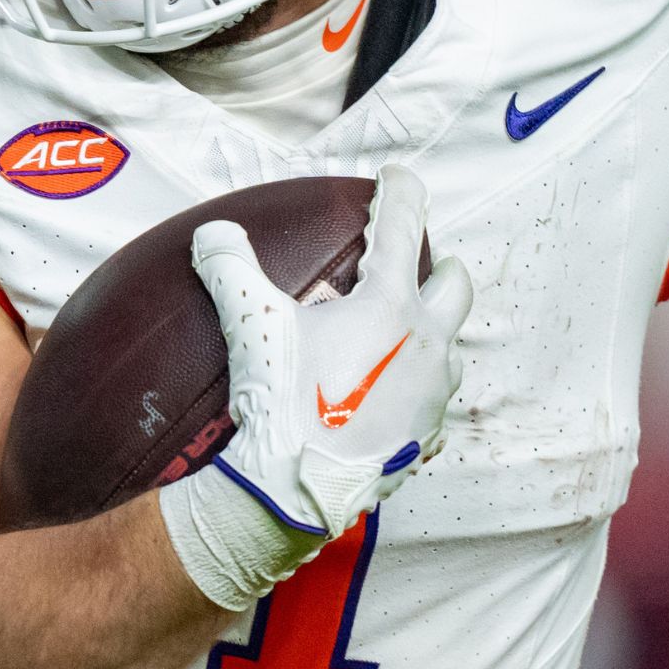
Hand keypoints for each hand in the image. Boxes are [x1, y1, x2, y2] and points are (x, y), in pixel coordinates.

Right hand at [189, 164, 473, 538]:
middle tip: (421, 259)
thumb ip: (230, 267)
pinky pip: (433, 401)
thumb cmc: (280, 401)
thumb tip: (212, 233)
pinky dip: (417, 388)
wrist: (294, 490)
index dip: (401, 193)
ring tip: (400, 333)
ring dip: (431, 332)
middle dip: (442, 265)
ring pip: (450, 347)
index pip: (404, 227)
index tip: (397, 178)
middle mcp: (427, 343)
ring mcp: (433, 393)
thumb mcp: (250, 324)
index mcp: (391, 305)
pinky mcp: (426, 435)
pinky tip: (390, 394)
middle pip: (456, 285)